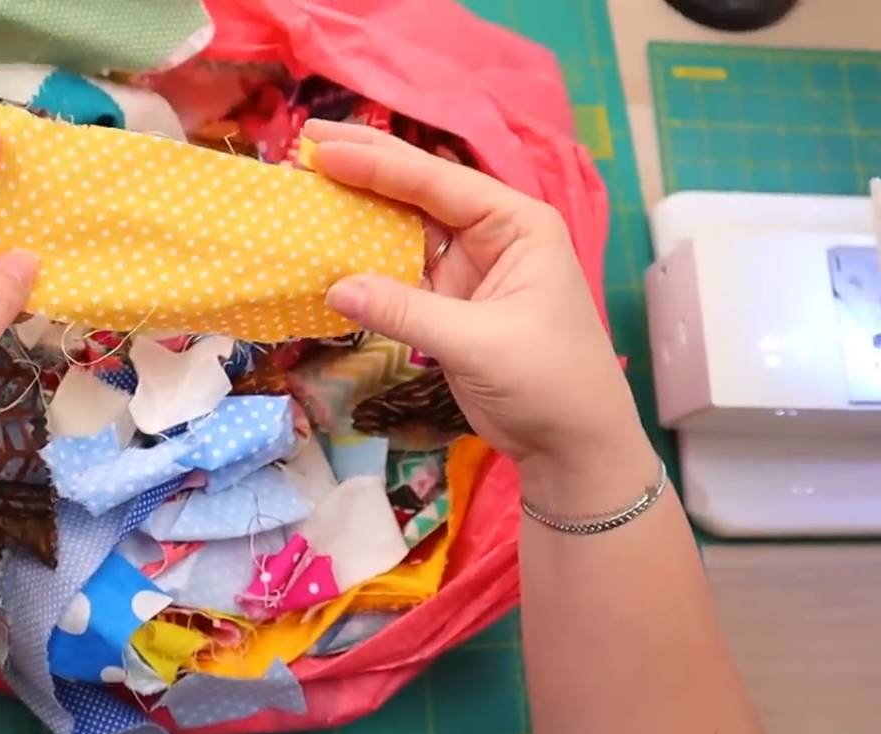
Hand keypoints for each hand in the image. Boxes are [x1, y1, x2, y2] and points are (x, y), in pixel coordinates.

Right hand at [307, 120, 651, 507]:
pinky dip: (364, 261)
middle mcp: (491, 235)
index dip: (378, 164)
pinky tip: (328, 243)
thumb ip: (405, 311)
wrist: (573, 446)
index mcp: (516, 224)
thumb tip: (334, 288)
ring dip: (359, 209)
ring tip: (309, 180)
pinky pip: (399, 271)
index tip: (324, 149)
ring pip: (405, 227)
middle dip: (366, 166)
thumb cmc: (549, 382)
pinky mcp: (448, 304)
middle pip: (419, 191)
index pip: (438, 183)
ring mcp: (468, 269)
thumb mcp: (478, 343)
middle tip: (308, 140)